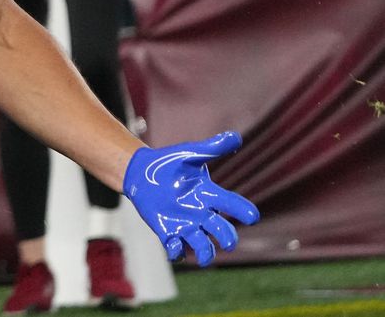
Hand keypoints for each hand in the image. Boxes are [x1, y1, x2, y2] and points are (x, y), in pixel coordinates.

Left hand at [123, 131, 260, 266]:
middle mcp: (201, 213)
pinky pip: (176, 248)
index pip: (232, 204)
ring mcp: (185, 223)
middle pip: (222, 231)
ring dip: (206, 253)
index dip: (243, 210)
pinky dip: (177, 251)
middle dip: (228, 238)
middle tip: (228, 242)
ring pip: (202, 245)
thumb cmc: (170, 163)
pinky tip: (174, 246)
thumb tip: (236, 137)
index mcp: (209, 195)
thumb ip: (212, 148)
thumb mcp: (191, 154)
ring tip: (205, 256)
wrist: (141, 172)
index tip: (252, 216)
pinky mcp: (167, 230)